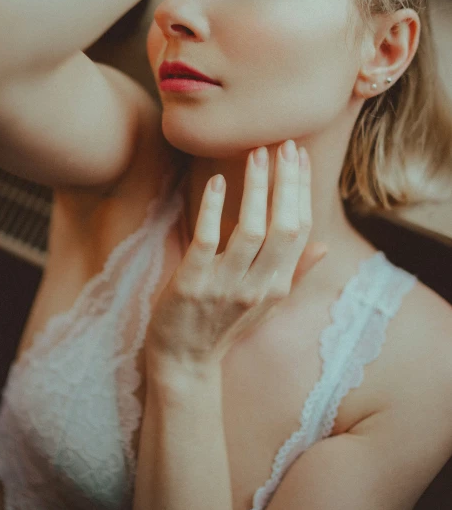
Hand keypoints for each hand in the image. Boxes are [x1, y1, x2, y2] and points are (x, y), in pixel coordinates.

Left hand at [145, 141, 327, 374]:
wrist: (184, 364)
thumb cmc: (224, 326)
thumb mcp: (267, 304)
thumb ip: (295, 272)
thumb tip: (325, 245)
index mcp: (278, 285)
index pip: (301, 230)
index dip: (302, 191)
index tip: (300, 156)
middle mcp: (259, 286)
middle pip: (284, 227)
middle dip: (287, 183)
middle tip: (285, 146)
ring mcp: (226, 285)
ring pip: (251, 230)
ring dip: (257, 189)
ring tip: (257, 154)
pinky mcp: (192, 283)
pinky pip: (208, 240)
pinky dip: (214, 209)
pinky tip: (219, 182)